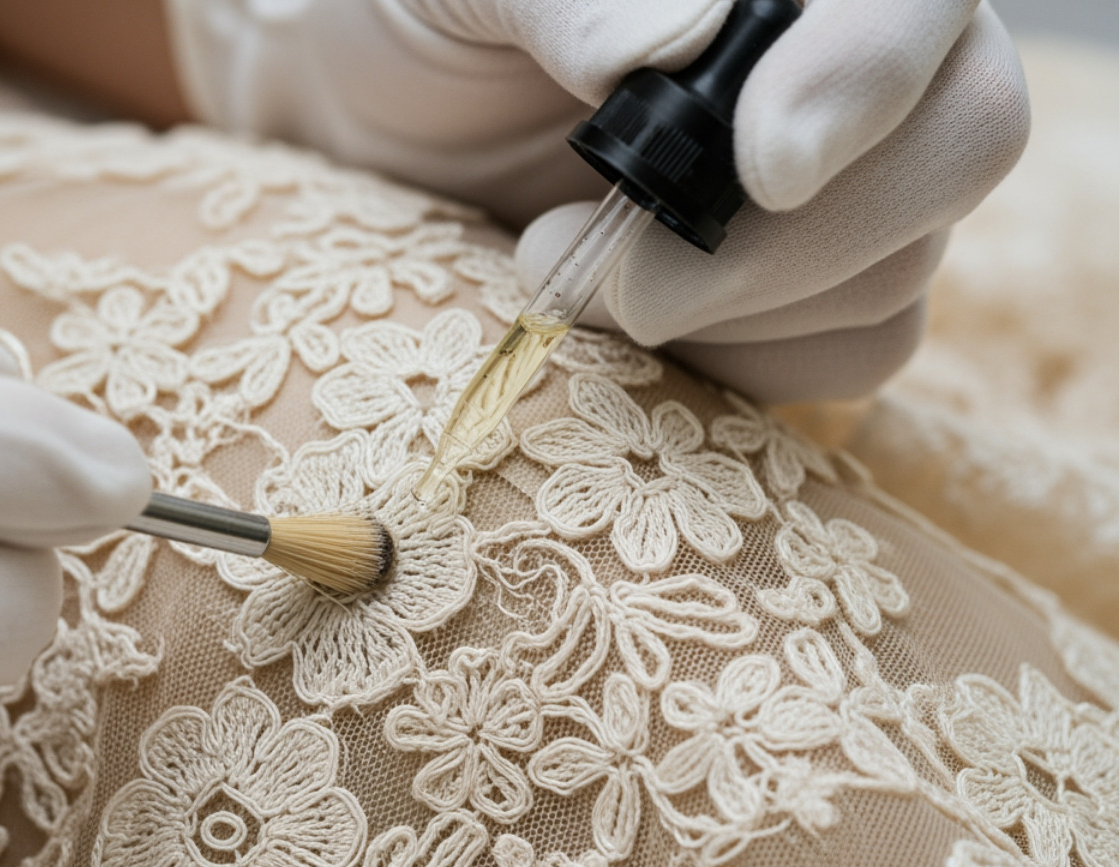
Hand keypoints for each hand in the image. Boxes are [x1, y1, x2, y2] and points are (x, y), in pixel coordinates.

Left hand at [163, 0, 1029, 401]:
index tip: (759, 171)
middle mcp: (849, 64)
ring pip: (896, 271)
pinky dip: (732, 364)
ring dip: (723, 308)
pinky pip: (843, 355)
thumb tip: (678, 44)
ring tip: (563, 266)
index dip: (869, 81)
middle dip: (778, 240)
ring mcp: (841, 182)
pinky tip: (626, 323)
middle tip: (598, 260)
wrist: (374, 110)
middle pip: (959, 143)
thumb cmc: (419, 19)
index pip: (922, 4)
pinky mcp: (795, 291)